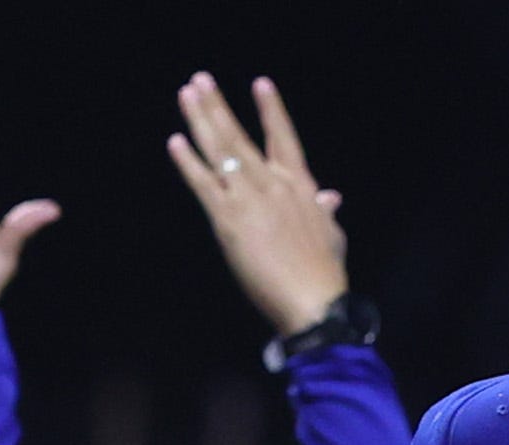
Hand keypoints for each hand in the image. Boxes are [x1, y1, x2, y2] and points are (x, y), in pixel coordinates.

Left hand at [167, 74, 349, 337]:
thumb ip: (325, 211)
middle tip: (200, 81)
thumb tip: (332, 196)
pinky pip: (203, 183)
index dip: (272, 111)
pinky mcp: (228, 219)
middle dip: (218, 107)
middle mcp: (273, 184)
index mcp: (300, 187)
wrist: (313, 300)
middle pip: (239, 137)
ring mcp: (249, 198)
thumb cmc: (325, 273)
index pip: (283, 139)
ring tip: (188, 95)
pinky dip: (188, 162)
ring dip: (201, 120)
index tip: (260, 83)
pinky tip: (176, 142)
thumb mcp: (332, 235)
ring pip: (220, 151)